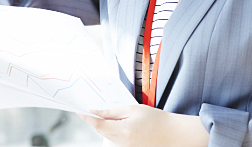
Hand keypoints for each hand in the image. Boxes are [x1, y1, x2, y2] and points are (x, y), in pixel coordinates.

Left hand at [78, 105, 207, 146]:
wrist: (172, 133)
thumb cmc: (155, 119)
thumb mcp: (133, 110)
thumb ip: (113, 112)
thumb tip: (96, 112)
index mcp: (123, 130)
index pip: (98, 124)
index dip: (87, 118)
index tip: (80, 112)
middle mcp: (122, 142)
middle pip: (101, 131)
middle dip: (96, 121)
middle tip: (94, 110)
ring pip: (107, 136)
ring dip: (104, 126)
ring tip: (114, 116)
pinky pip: (115, 140)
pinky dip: (113, 132)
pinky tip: (121, 124)